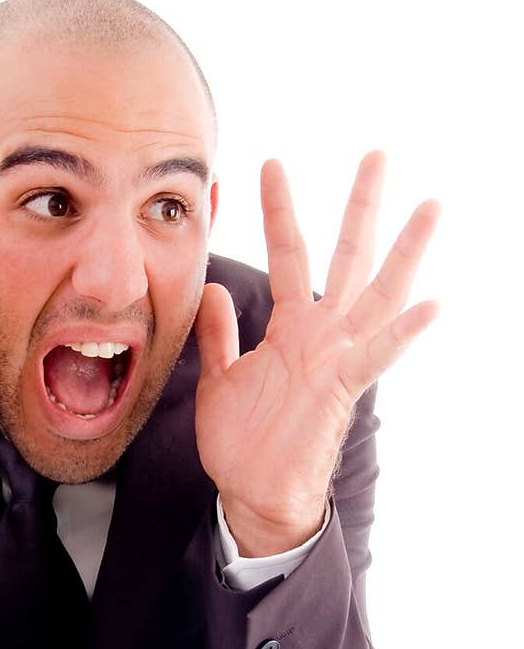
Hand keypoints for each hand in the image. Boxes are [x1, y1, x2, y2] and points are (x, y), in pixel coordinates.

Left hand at [194, 151, 440, 555]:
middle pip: (346, 258)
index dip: (279, 210)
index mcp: (290, 329)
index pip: (287, 254)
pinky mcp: (342, 389)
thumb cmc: (241, 442)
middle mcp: (320, 335)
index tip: (271, 163)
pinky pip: (378, 356)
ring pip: (376, 294)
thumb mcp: (220, 379)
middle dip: (360, 207)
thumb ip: (220, 335)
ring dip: (403, 252)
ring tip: (430, 207)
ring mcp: (336, 359)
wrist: (253, 494)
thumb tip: (216, 289)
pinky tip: (432, 305)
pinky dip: (404, 332)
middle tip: (377, 154)